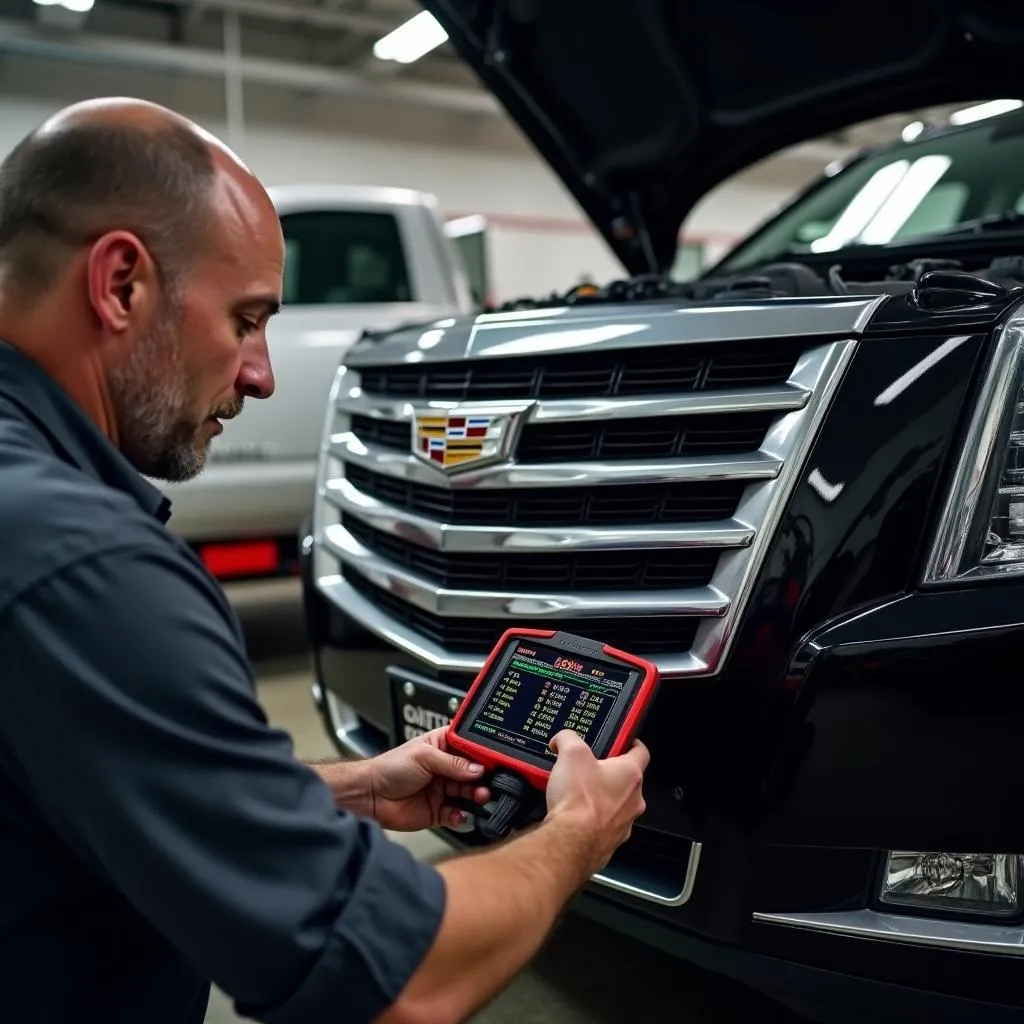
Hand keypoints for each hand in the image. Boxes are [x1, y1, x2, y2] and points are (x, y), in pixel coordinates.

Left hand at [364, 728, 490, 831]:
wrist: (369, 796)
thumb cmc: (390, 768)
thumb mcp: (423, 756)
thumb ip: (452, 763)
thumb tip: (477, 768)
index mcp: (443, 746)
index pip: (470, 746)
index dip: (484, 753)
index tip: (496, 760)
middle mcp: (447, 767)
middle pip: (475, 772)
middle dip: (485, 778)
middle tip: (490, 783)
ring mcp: (444, 790)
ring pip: (470, 793)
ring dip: (477, 796)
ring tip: (481, 797)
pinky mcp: (439, 811)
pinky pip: (458, 814)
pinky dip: (462, 815)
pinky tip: (461, 813)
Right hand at [544, 729, 648, 875]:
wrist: (571, 842)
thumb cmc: (579, 801)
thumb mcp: (571, 753)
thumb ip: (569, 738)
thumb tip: (563, 738)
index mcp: (630, 774)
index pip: (641, 751)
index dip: (631, 742)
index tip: (623, 740)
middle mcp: (633, 800)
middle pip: (625, 780)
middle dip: (607, 773)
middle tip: (586, 769)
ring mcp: (623, 823)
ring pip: (615, 804)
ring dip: (600, 798)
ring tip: (575, 793)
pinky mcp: (610, 842)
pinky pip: (602, 825)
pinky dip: (590, 819)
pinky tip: (572, 815)